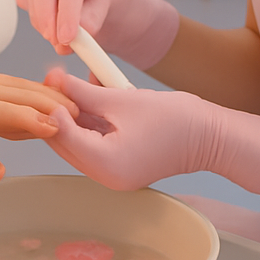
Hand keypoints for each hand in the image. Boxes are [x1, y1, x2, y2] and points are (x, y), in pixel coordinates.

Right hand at [14, 0, 178, 69]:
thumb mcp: (106, 9)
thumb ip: (90, 21)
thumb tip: (67, 39)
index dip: (67, 10)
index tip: (67, 37)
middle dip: (47, 15)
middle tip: (56, 41)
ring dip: (41, 20)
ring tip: (58, 38)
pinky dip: (34, 16)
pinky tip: (49, 23)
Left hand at [44, 70, 259, 193]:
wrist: (210, 137)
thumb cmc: (174, 119)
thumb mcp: (122, 100)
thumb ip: (84, 93)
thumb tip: (55, 81)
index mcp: (106, 164)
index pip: (64, 134)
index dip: (53, 106)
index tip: (49, 81)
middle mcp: (106, 177)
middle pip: (65, 143)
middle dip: (58, 111)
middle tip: (53, 82)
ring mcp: (113, 175)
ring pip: (77, 143)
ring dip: (72, 116)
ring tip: (69, 86)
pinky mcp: (120, 168)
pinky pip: (93, 145)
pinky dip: (88, 124)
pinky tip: (87, 98)